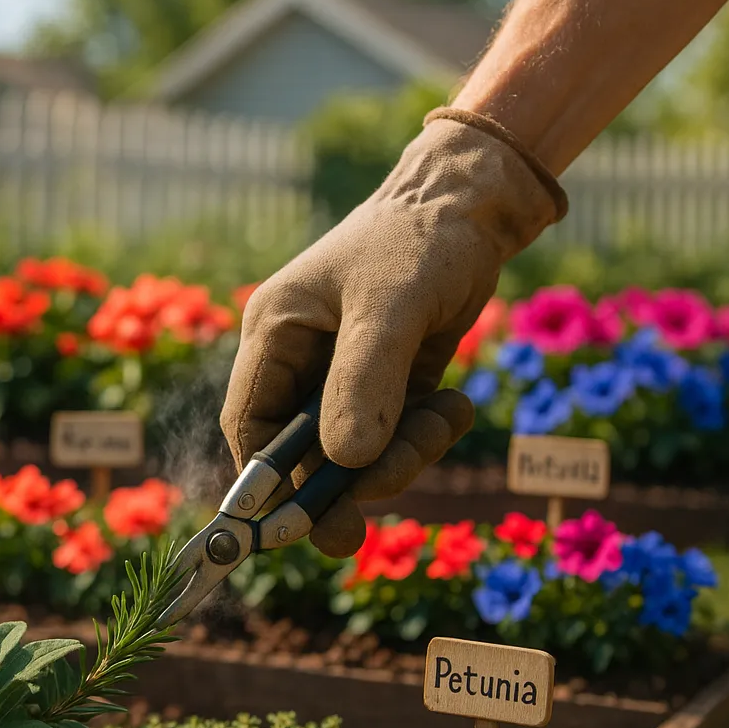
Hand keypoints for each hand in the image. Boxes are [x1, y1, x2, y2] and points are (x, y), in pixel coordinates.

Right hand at [220, 112, 565, 556]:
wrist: (478, 203)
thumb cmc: (421, 239)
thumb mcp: (390, 307)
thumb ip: (364, 381)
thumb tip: (346, 461)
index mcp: (275, 333)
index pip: (250, 423)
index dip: (267, 480)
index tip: (298, 523)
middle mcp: (299, 358)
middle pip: (302, 450)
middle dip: (345, 480)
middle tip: (380, 505)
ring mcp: (343, 373)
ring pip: (353, 450)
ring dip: (399, 455)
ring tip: (444, 421)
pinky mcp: (387, 381)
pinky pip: (393, 434)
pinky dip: (423, 435)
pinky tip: (455, 407)